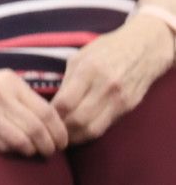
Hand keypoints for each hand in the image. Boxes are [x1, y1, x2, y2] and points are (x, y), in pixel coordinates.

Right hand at [0, 64, 68, 156]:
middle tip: (52, 152)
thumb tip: (51, 120)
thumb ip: (23, 96)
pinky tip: (15, 150)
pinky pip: (1, 144)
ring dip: (32, 151)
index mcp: (10, 82)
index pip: (46, 112)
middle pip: (36, 128)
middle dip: (49, 145)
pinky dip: (13, 151)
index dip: (59, 131)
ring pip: (21, 140)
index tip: (63, 141)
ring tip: (35, 153)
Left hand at [53, 15, 175, 141]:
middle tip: (49, 132)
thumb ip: (67, 81)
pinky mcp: (129, 107)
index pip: (65, 103)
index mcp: (89, 70)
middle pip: (78, 120)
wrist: (144, 48)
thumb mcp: (80, 57)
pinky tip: (79, 132)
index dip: (51, 115)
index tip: (42, 118)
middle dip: (61, 130)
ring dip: (75, 137)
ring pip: (93, 129)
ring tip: (62, 137)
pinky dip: (90, 133)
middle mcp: (106, 87)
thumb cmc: (106, 49)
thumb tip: (52, 105)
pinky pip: (106, 126)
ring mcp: (120, 99)